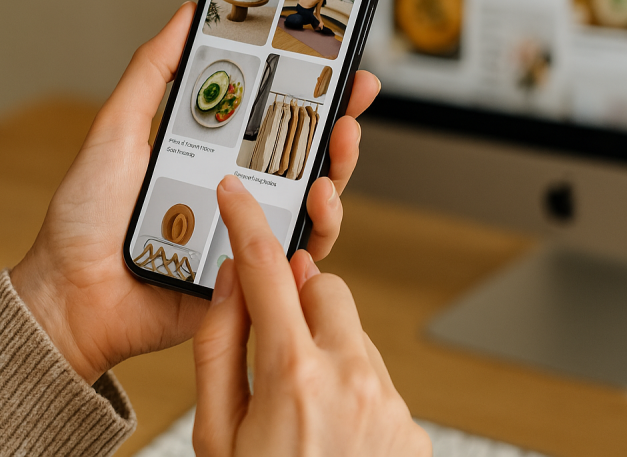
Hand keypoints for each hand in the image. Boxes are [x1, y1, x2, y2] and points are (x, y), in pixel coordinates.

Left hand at [10, 3, 380, 381]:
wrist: (72, 293)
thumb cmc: (85, 217)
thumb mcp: (118, 130)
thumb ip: (153, 73)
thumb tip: (187, 15)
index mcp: (211, 156)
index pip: (272, 118)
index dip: (309, 89)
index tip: (335, 60)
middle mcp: (237, 192)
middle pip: (305, 157)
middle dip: (339, 122)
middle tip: (354, 94)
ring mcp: (247, 235)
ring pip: (314, 204)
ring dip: (338, 171)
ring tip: (339, 146)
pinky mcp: (250, 280)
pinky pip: (296, 259)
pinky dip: (317, 231)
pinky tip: (318, 204)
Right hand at [193, 176, 430, 456]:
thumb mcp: (214, 433)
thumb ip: (218, 348)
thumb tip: (230, 283)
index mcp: (292, 377)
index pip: (265, 270)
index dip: (246, 221)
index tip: (238, 193)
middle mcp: (352, 379)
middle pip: (326, 286)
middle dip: (297, 297)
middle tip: (272, 339)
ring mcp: (390, 404)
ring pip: (354, 333)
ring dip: (325, 347)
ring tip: (299, 408)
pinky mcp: (412, 427)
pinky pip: (378, 378)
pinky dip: (352, 387)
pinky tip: (330, 432)